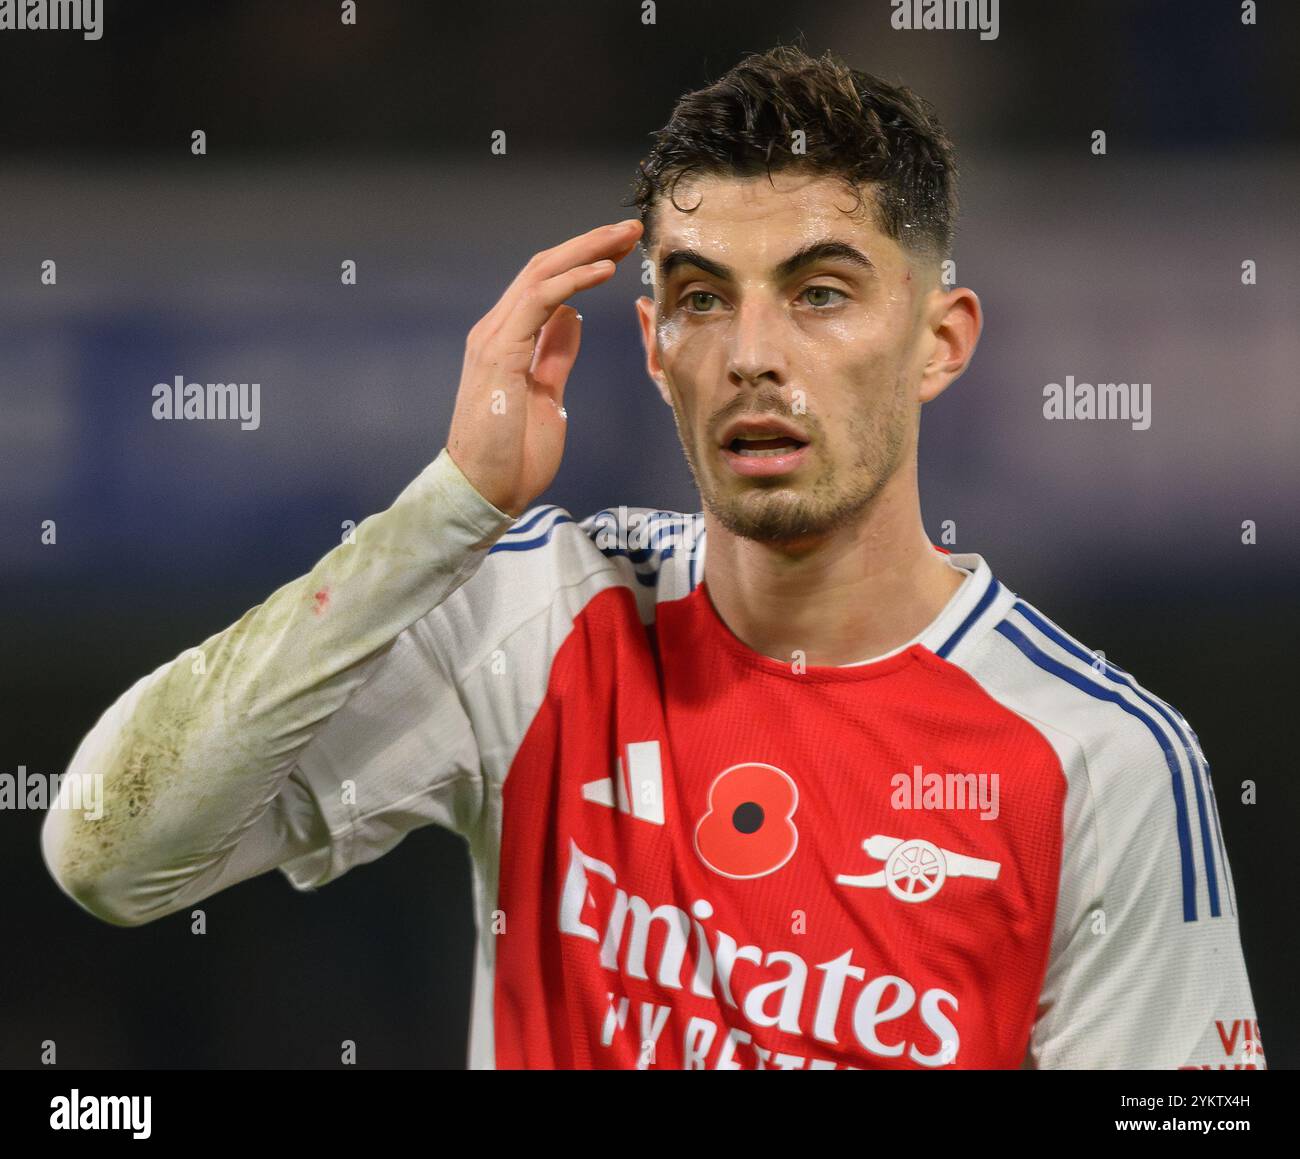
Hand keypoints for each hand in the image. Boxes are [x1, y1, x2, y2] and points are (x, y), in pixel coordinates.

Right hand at [446, 218, 643, 516]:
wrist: (484, 492)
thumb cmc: (512, 455)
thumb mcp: (546, 396)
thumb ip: (555, 355)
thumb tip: (573, 319)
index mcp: (508, 340)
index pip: (546, 285)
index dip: (584, 261)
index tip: (621, 251)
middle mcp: (497, 330)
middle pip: (544, 268)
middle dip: (590, 243)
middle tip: (629, 229)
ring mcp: (494, 338)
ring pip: (542, 274)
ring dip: (586, 250)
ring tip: (623, 238)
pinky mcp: (499, 352)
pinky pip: (538, 302)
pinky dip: (573, 281)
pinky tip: (603, 270)